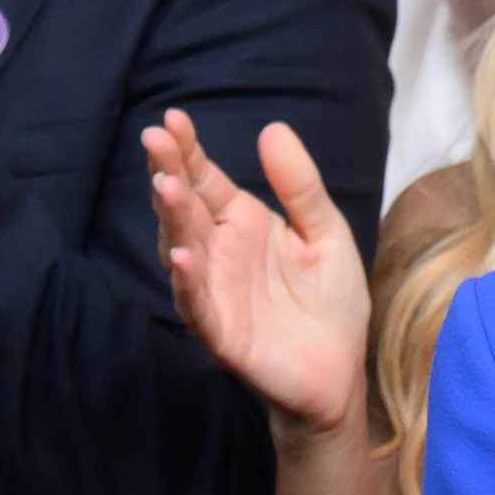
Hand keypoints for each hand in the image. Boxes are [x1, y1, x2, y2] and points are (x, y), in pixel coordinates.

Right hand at [145, 108, 377, 443]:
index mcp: (242, 224)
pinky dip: (186, 283)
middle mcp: (218, 253)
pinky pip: (197, 305)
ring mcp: (214, 291)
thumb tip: (272, 129)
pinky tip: (182, 259)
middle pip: (185, 208)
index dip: (187, 151)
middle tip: (154, 140)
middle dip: (168, 173)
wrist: (340, 374)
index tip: (172, 120)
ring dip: (171, 221)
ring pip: (182, 250)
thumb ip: (301, 187)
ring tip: (167, 188)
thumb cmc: (330, 303)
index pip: (206, 180)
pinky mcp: (220, 332)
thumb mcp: (327, 232)